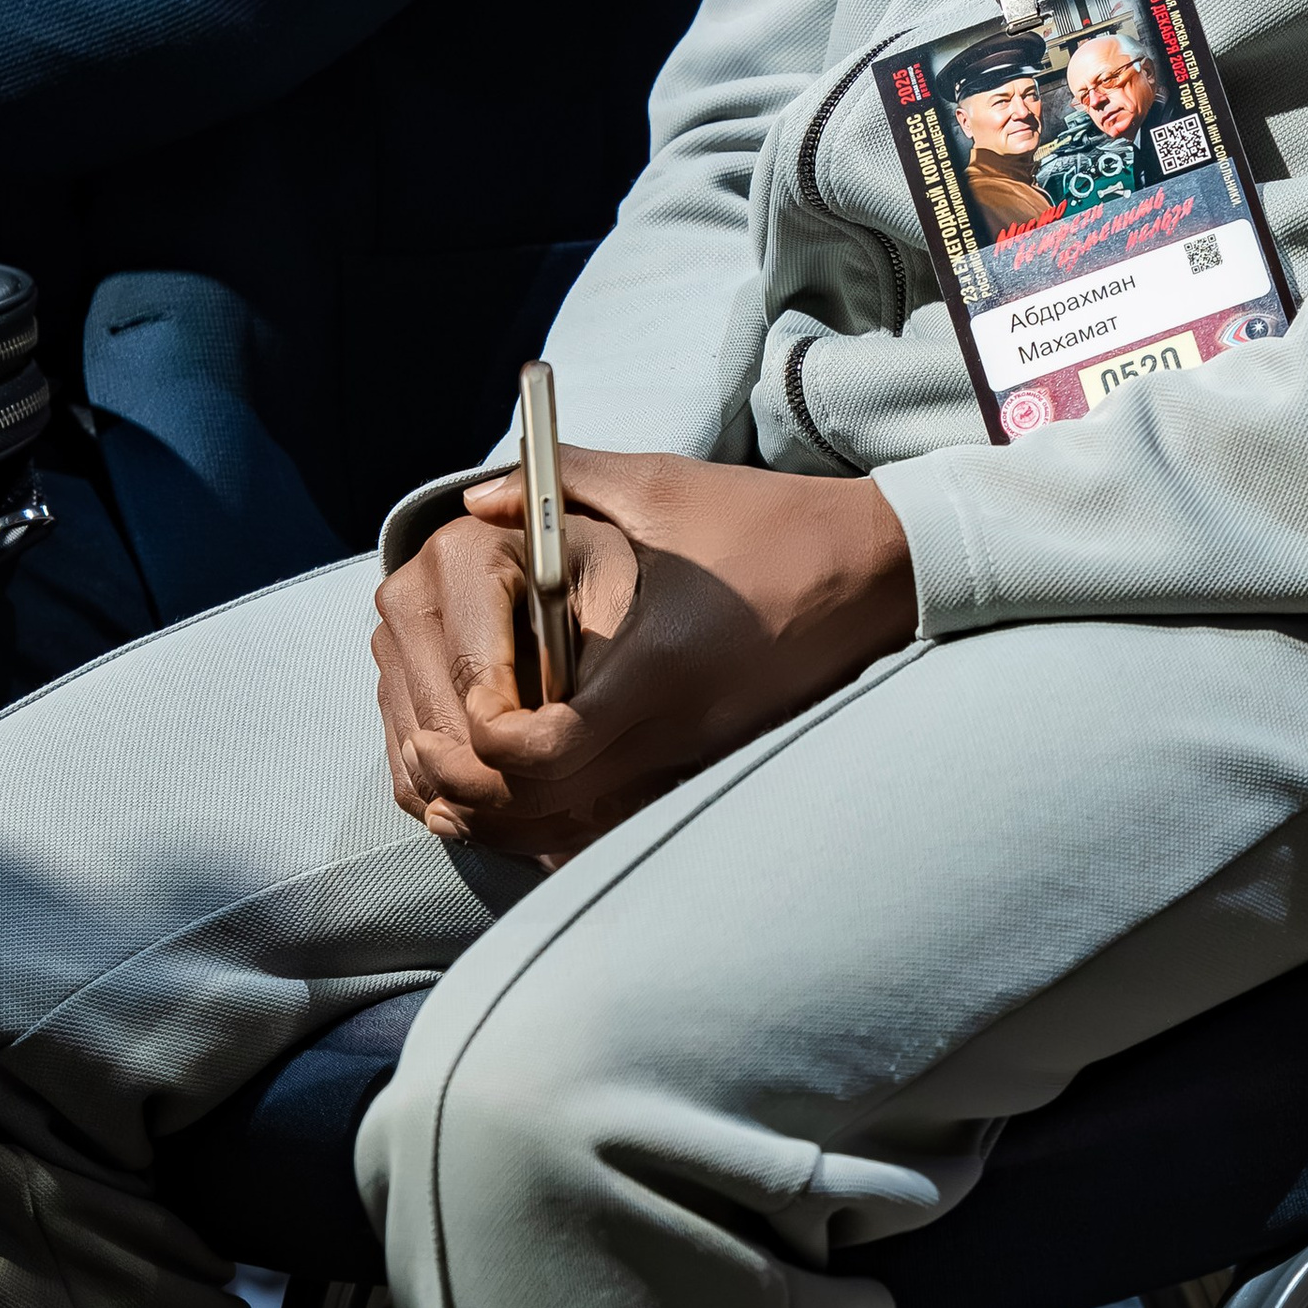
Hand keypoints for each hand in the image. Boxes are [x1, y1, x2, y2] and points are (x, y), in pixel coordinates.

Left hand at [370, 450, 915, 861]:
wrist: (872, 571)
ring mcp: (693, 753)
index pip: (543, 749)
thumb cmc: (767, 522)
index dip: (483, 743)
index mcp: (651, 661)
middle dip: (480, 789)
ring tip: (474, 760)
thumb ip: (560, 486)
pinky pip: (617, 810)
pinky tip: (541, 765)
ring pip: (578, 822)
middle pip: (545, 808)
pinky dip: (568, 803)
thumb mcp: (660, 487)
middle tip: (435, 748)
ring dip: (518, 803)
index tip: (461, 704)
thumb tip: (474, 501)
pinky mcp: (709, 760)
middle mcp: (670, 726)